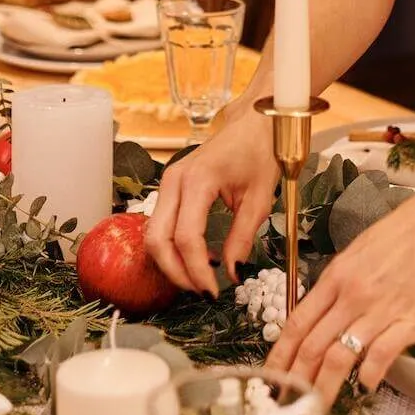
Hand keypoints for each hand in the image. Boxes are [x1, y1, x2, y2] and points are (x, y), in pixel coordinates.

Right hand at [146, 107, 279, 295]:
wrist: (253, 122)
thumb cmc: (260, 152)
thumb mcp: (260, 199)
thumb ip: (243, 238)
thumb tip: (233, 274)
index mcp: (198, 181)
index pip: (186, 238)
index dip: (197, 271)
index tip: (214, 292)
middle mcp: (175, 180)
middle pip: (158, 240)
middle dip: (176, 272)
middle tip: (203, 291)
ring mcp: (169, 181)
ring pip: (153, 234)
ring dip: (171, 262)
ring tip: (201, 278)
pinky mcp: (171, 185)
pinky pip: (160, 223)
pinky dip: (172, 247)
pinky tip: (198, 257)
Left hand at [265, 171, 414, 405]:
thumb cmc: (410, 229)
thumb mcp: (362, 249)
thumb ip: (343, 281)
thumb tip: (328, 309)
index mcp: (338, 274)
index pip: (298, 321)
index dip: (281, 352)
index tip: (273, 372)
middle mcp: (354, 294)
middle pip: (313, 346)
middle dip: (296, 379)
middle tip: (287, 400)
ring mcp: (381, 310)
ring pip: (340, 357)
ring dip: (325, 387)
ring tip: (318, 405)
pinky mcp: (411, 323)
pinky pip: (380, 358)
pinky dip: (369, 377)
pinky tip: (366, 384)